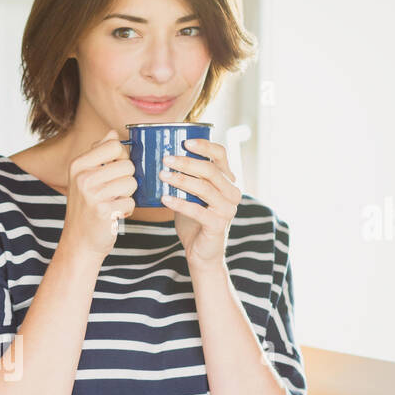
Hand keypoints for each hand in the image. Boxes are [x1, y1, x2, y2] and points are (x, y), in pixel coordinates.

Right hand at [60, 130, 136, 261]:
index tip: (114, 170)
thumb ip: (99, 153)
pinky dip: (126, 210)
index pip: (114, 145)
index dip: (122, 157)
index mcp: (78, 165)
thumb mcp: (85, 177)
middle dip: (127, 179)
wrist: (79, 242)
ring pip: (131, 183)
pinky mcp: (103, 212)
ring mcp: (92, 195)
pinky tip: (114, 214)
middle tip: (114, 192)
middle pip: (127, 165)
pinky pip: (131, 202)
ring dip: (128, 195)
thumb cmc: (86, 207)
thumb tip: (112, 132)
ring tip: (114, 202)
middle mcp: (83, 178)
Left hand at [158, 138, 241, 269]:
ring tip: (162, 175)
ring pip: (204, 188)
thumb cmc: (195, 221)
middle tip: (165, 159)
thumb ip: (187, 178)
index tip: (184, 141)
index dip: (204, 146)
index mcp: (228, 181)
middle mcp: (232, 193)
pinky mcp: (218, 225)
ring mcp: (227, 209)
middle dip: (186, 162)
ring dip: (181, 180)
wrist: (202, 252)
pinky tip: (164, 199)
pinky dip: (179, 203)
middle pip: (210, 170)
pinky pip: (197, 210)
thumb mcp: (192, 195)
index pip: (221, 155)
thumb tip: (164, 158)